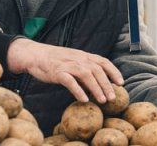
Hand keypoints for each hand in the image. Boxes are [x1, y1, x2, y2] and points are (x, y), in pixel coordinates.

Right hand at [7, 38, 123, 102]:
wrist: (34, 55)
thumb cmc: (55, 60)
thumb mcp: (73, 61)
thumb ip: (85, 70)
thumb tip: (99, 85)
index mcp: (83, 55)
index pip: (103, 61)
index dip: (113, 71)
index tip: (121, 83)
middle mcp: (78, 58)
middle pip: (97, 70)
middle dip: (107, 84)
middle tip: (113, 98)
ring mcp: (67, 65)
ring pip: (86, 75)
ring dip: (96, 88)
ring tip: (102, 100)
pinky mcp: (57, 72)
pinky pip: (70, 81)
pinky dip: (78, 90)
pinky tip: (84, 100)